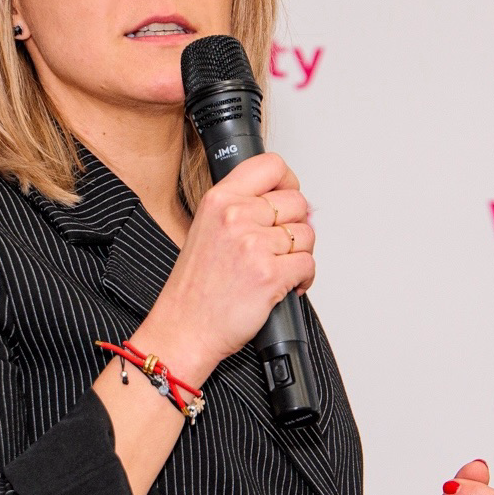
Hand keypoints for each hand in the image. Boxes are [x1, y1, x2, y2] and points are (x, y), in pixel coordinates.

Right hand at [131, 152, 313, 381]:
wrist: (184, 328)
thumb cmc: (195, 287)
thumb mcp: (206, 229)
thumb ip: (241, 208)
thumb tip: (286, 201)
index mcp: (219, 200)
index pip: (272, 166)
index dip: (288, 182)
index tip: (287, 197)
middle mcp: (236, 217)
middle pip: (297, 202)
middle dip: (296, 226)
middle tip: (280, 246)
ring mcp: (254, 245)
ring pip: (306, 235)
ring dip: (299, 255)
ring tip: (278, 268)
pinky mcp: (270, 274)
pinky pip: (309, 265)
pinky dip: (303, 279)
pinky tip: (284, 285)